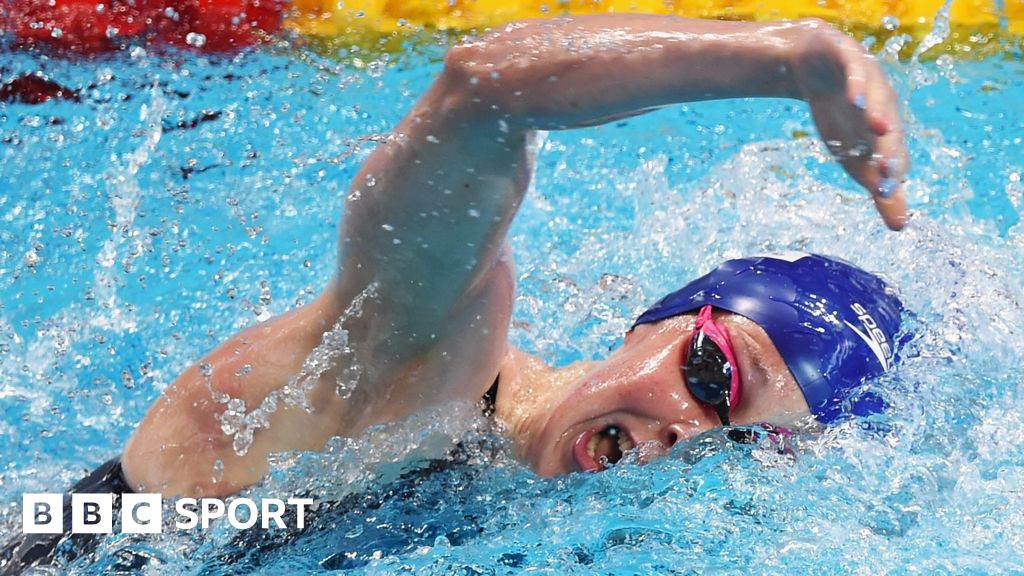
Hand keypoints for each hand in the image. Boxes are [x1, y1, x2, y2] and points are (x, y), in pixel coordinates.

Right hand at [791, 20, 908, 229]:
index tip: (886, 194)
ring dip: (879, 112)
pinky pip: (855, 70)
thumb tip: (901, 227)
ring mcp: (868, 78)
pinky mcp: (848, 56)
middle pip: (890, 127)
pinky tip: (854, 100)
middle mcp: (883, 103)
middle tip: (889, 172)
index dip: (890, 173)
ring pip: (877, 96)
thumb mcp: (853, 154)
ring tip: (879, 129)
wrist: (814, 64)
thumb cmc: (840, 114)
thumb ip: (878, 186)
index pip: (893, 154)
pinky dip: (857, 84)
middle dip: (890, 148)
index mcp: (887, 129)